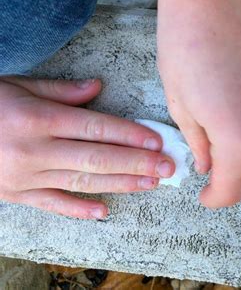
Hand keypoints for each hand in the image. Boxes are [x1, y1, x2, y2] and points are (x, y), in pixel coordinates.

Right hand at [0, 77, 174, 218]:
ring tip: (151, 184)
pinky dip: (79, 210)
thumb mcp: (17, 85)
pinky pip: (52, 205)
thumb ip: (60, 90)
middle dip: (137, 163)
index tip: (157, 141)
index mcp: (38, 119)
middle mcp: (34, 150)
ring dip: (120, 184)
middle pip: (97, 158)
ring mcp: (25, 177)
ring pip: (82, 182)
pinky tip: (104, 212)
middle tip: (168, 167)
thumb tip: (98, 87)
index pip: (95, 128)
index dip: (130, 135)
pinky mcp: (16, 194)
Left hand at [157, 0, 240, 207]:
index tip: (204, 194)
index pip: (232, 192)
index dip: (214, 199)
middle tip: (215, 168)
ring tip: (228, 136)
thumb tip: (210, 167)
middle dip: (237, 185)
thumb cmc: (187, 49)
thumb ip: (200, 147)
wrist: (215, 0)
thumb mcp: (182, 107)